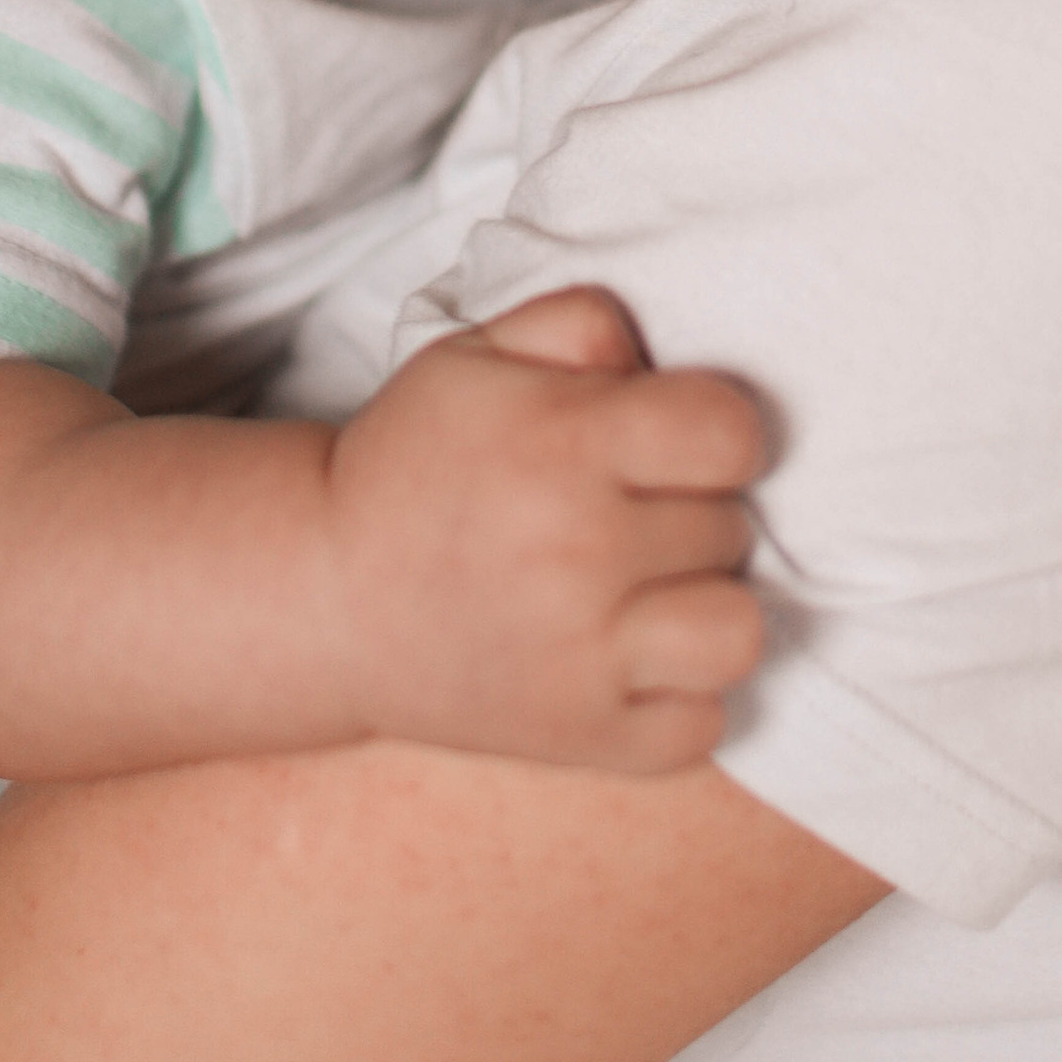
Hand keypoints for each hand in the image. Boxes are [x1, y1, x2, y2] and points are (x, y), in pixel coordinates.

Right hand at [320, 287, 767, 773]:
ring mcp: (580, 660)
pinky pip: (702, 726)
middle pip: (732, 528)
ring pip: (737, 634)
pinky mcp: (579, 737)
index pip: (730, 436)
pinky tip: (628, 661)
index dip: (717, 433)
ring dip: (704, 610)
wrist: (324, 596)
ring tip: (652, 594)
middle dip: (690, 514)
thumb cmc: (416, 463)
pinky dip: (677, 698)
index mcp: (562, 445)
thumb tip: (659, 360)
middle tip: (622, 518)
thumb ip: (582, 324)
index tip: (675, 446)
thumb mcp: (476, 355)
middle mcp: (578, 553)